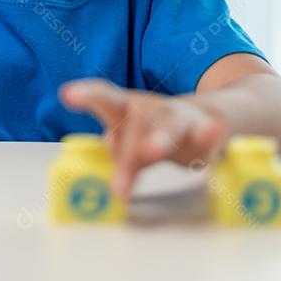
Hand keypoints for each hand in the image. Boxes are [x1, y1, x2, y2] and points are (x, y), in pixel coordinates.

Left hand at [59, 78, 226, 199]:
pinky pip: (206, 133)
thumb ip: (114, 155)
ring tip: (152, 151)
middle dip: (126, 152)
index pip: (103, 98)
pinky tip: (213, 129)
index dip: (86, 95)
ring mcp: (178, 118)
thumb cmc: (148, 132)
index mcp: (125, 108)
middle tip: (119, 186)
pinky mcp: (204, 131)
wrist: (200, 119)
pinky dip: (209, 132)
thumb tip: (94, 181)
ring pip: (167, 126)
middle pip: (134, 123)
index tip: (67, 94)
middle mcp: (150, 109)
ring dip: (159, 139)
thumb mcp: (127, 141)